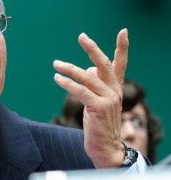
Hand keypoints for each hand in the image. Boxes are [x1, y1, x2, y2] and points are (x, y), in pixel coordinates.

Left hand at [53, 28, 128, 168]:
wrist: (106, 147)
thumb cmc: (99, 123)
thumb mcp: (97, 101)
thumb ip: (94, 85)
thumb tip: (86, 69)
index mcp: (115, 88)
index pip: (120, 64)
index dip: (122, 47)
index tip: (123, 31)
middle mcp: (114, 91)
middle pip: (104, 65)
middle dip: (92, 48)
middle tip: (82, 36)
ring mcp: (108, 99)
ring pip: (88, 77)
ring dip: (70, 68)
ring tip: (56, 64)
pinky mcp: (98, 108)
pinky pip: (81, 91)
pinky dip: (68, 83)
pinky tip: (57, 79)